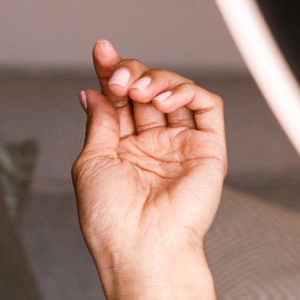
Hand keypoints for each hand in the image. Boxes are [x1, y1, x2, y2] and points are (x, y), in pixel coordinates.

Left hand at [73, 39, 227, 276]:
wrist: (140, 248)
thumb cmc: (111, 219)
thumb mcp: (91, 161)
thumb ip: (100, 121)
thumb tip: (93, 90)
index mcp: (122, 149)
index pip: (119, 99)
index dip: (110, 72)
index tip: (100, 50)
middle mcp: (152, 145)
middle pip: (145, 90)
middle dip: (129, 72)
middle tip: (117, 77)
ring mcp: (180, 146)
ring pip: (174, 92)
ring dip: (154, 79)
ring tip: (137, 90)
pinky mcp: (208, 150)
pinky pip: (206, 106)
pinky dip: (185, 90)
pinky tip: (162, 97)